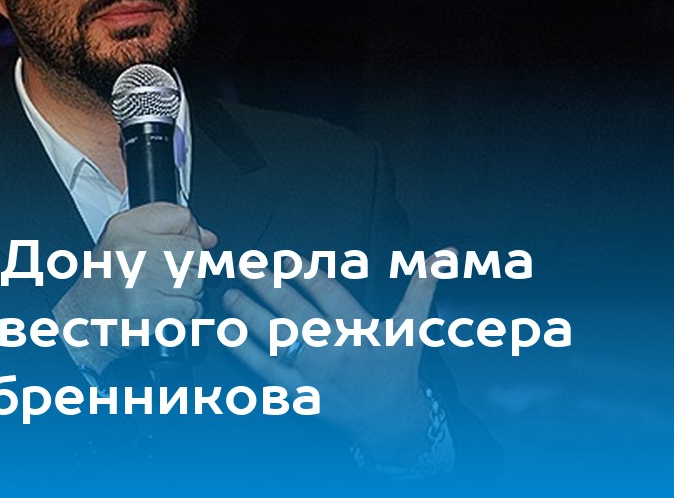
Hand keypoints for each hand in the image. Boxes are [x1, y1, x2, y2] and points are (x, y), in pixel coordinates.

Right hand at [52, 202, 217, 372]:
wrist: (83, 321)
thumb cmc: (106, 285)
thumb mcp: (127, 243)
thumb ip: (170, 231)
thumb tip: (208, 238)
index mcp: (124, 226)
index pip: (182, 217)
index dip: (186, 235)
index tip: (175, 249)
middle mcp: (130, 249)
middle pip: (194, 252)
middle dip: (188, 269)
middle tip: (164, 279)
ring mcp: (138, 279)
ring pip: (196, 281)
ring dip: (187, 294)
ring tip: (161, 295)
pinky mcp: (147, 308)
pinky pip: (190, 308)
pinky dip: (184, 314)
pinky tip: (162, 311)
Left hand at [222, 250, 450, 463]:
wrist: (390, 420)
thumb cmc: (397, 369)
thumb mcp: (412, 326)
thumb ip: (422, 285)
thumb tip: (444, 254)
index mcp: (359, 328)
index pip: (325, 290)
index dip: (300, 270)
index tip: (282, 256)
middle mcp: (334, 348)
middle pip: (292, 308)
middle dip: (264, 283)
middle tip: (245, 265)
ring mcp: (314, 372)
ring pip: (274, 336)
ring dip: (247, 312)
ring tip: (230, 293)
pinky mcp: (298, 393)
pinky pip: (265, 369)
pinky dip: (244, 351)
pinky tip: (229, 333)